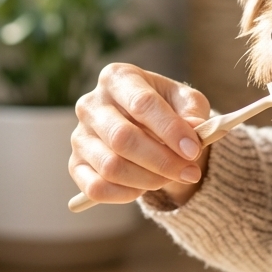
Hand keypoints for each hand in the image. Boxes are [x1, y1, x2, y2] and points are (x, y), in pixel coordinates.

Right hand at [69, 63, 210, 207]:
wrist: (149, 127)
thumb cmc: (168, 109)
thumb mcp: (187, 103)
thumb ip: (193, 112)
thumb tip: (195, 129)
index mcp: (118, 78)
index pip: (142, 103)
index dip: (170, 130)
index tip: (194, 150)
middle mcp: (91, 104)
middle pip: (123, 138)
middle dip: (162, 161)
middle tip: (190, 173)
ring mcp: (80, 135)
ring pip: (111, 166)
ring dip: (148, 179)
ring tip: (170, 178)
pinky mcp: (75, 164)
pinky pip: (95, 188)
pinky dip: (124, 194)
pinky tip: (144, 188)